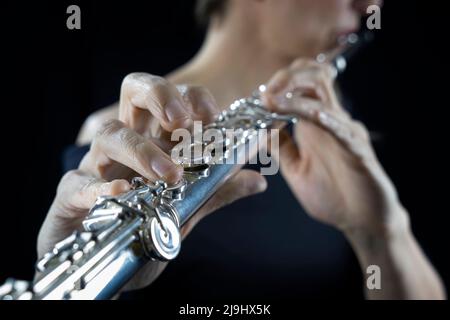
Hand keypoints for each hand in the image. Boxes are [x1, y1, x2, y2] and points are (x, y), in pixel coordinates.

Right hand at [37, 73, 266, 291]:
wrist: (102, 263)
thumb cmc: (141, 227)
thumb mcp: (185, 209)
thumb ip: (216, 191)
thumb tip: (257, 180)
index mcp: (153, 142)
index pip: (171, 99)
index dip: (191, 97)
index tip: (211, 116)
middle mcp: (125, 146)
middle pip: (134, 92)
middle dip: (159, 95)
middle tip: (182, 122)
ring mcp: (96, 167)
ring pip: (111, 135)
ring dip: (142, 150)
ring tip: (167, 175)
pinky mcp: (71, 196)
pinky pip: (80, 183)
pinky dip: (103, 186)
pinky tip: (123, 192)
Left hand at [262, 59, 408, 238]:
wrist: (362, 221)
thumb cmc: (333, 195)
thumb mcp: (296, 169)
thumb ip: (281, 148)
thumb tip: (260, 131)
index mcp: (315, 125)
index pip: (301, 86)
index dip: (278, 84)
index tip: (257, 97)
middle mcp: (331, 122)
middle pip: (315, 79)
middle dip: (287, 77)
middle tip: (264, 92)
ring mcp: (345, 133)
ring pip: (324, 98)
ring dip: (294, 96)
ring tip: (270, 100)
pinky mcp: (357, 151)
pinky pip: (340, 128)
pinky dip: (320, 117)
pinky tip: (305, 114)